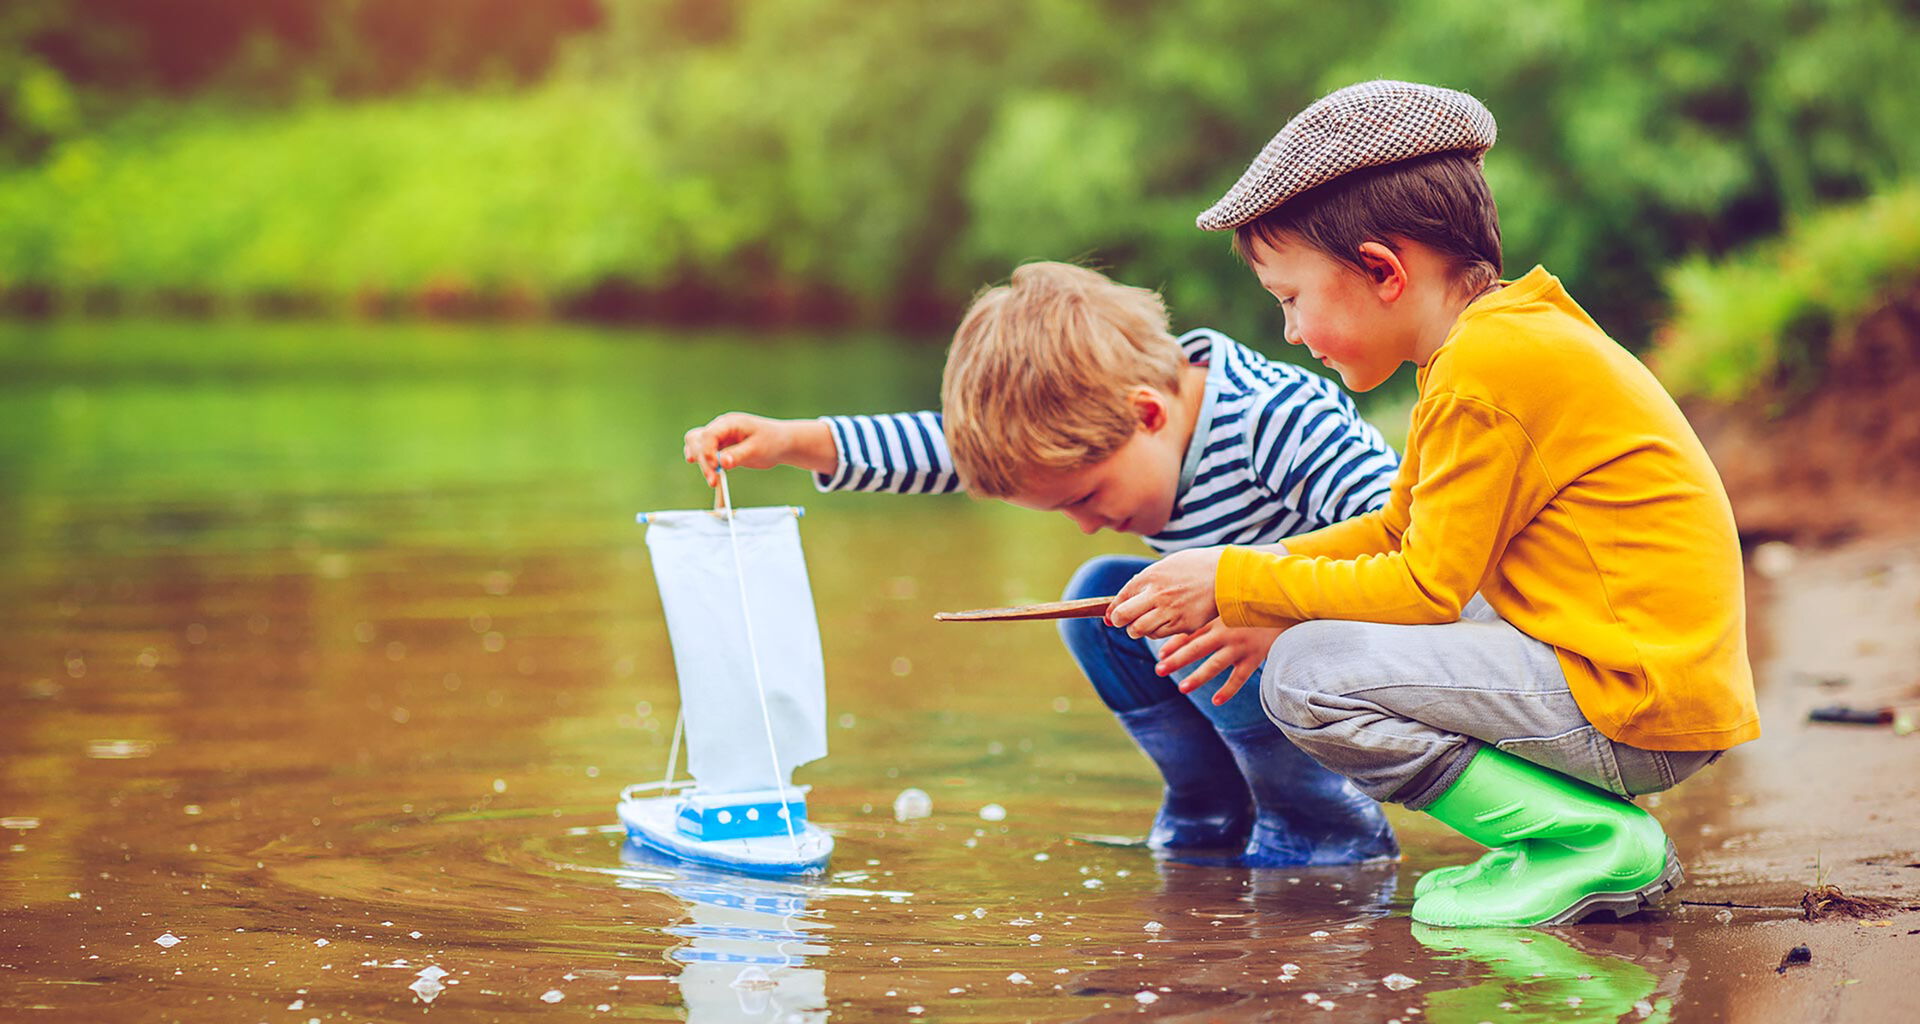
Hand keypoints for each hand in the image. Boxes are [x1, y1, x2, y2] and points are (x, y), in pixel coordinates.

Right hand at [682, 413, 835, 487]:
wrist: (781, 443)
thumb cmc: (772, 441)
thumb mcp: (757, 449)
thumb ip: (738, 455)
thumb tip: (721, 463)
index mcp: (729, 423)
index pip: (708, 435)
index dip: (707, 452)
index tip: (715, 468)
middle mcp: (720, 427)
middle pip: (697, 440)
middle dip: (703, 460)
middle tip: (714, 481)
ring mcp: (718, 436)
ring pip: (695, 445)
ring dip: (699, 462)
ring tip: (713, 480)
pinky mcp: (719, 447)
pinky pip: (703, 453)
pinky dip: (702, 463)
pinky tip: (709, 473)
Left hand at [1106, 546, 1223, 639]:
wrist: (1228, 574)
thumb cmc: (1197, 566)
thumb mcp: (1168, 564)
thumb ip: (1147, 580)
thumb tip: (1127, 597)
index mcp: (1150, 576)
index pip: (1120, 598)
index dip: (1112, 610)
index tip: (1112, 617)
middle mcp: (1157, 594)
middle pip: (1124, 617)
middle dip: (1120, 622)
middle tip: (1124, 622)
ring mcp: (1170, 611)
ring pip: (1140, 630)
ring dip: (1138, 630)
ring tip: (1145, 624)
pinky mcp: (1184, 624)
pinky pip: (1160, 635)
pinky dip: (1157, 633)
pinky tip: (1164, 624)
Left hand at [1156, 619, 1286, 705]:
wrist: (1287, 608)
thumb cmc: (1256, 608)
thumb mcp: (1233, 609)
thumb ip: (1215, 618)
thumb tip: (1193, 628)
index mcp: (1219, 620)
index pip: (1192, 633)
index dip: (1175, 644)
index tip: (1161, 655)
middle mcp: (1227, 633)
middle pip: (1197, 648)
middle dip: (1176, 659)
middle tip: (1159, 670)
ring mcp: (1241, 646)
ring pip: (1215, 665)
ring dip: (1197, 677)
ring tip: (1182, 688)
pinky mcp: (1255, 657)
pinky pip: (1239, 677)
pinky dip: (1228, 690)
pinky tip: (1216, 701)